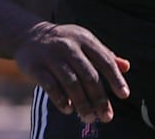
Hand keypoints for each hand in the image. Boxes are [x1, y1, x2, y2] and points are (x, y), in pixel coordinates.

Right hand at [13, 21, 130, 122]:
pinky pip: (50, 86)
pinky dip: (61, 99)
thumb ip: (104, 55)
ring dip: (82, 104)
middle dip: (99, 98)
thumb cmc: (65, 42)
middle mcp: (69, 46)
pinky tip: (69, 110)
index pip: (105, 60)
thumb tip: (126, 67)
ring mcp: (51, 56)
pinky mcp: (35, 66)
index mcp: (85, 39)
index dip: (115, 79)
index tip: (124, 95)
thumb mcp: (85, 42)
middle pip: (89, 76)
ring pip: (71, 83)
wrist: (28, 36)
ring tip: (89, 118)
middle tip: (106, 117)